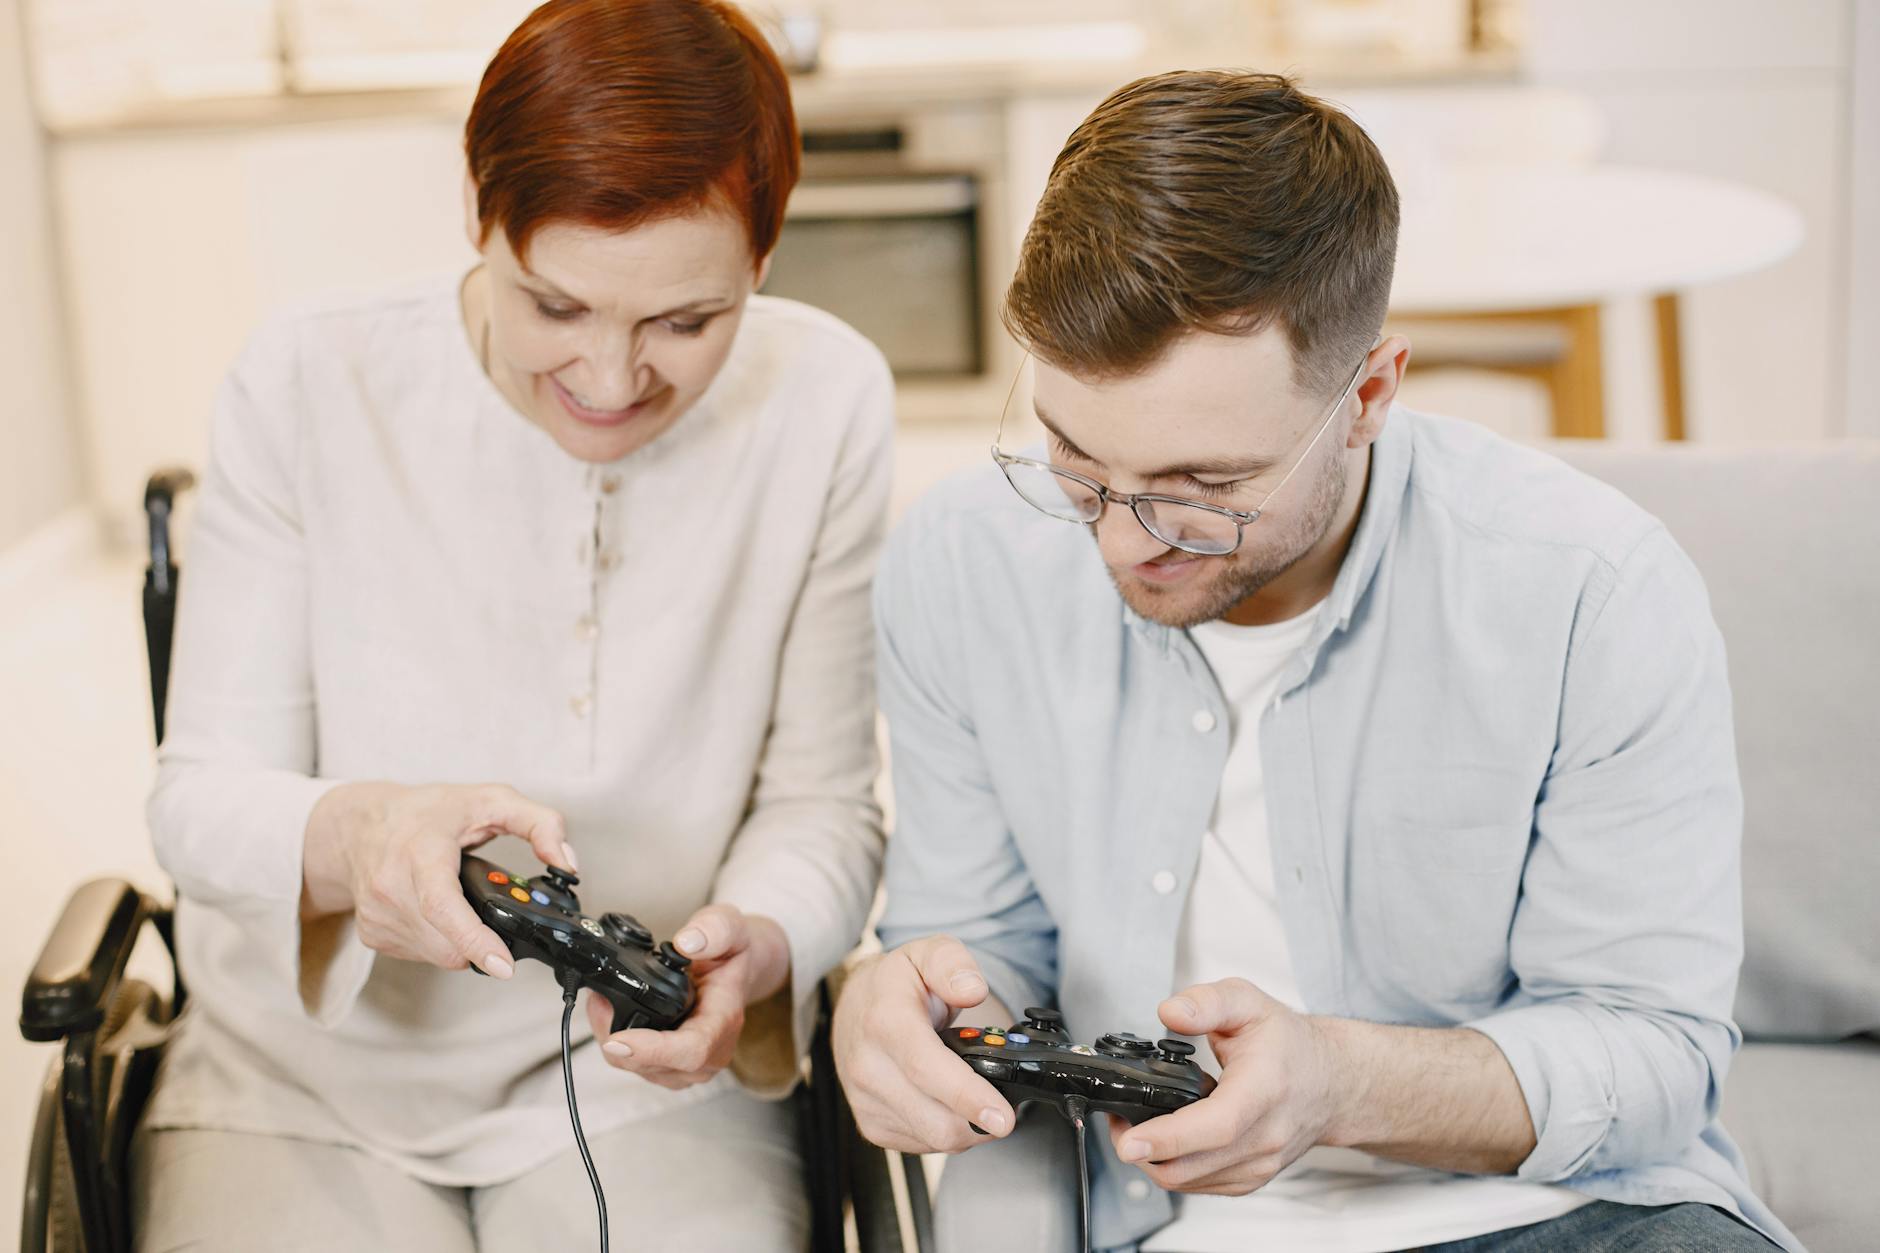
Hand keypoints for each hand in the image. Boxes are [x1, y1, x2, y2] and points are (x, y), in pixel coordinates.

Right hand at [302, 781, 574, 977]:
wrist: (359, 826)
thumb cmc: (428, 812)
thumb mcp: (491, 800)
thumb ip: (540, 824)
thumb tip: (567, 863)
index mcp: (419, 852)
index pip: (443, 906)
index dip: (475, 939)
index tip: (503, 965)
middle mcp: (391, 887)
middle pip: (450, 942)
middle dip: (484, 937)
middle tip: (493, 907)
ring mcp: (378, 915)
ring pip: (440, 955)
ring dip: (462, 941)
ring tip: (460, 901)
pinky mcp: (372, 935)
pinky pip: (422, 955)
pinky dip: (441, 941)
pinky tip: (438, 912)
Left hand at [587, 904, 789, 1089]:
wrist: (734, 971)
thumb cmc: (732, 952)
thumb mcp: (731, 926)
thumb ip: (714, 929)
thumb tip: (687, 943)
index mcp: (725, 1021)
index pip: (691, 1050)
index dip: (652, 1050)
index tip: (618, 1040)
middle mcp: (710, 1053)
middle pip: (654, 1065)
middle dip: (615, 1035)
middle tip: (598, 998)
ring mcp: (690, 1067)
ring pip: (637, 1068)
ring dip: (611, 1037)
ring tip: (602, 1000)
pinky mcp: (671, 1068)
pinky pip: (634, 1065)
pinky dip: (616, 1041)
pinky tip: (611, 1013)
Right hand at [832, 935, 1015, 1153]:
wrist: (856, 1004)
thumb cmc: (898, 982)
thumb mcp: (929, 953)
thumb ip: (954, 966)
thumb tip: (972, 990)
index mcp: (885, 1022)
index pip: (927, 1069)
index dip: (968, 1097)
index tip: (1002, 1116)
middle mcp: (868, 1066)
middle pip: (935, 1119)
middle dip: (980, 1121)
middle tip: (1005, 1105)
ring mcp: (866, 1100)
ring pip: (933, 1138)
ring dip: (966, 1127)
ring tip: (976, 1097)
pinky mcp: (870, 1125)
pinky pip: (923, 1145)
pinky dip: (946, 1132)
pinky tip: (950, 1105)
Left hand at [1107, 978, 1343, 1195]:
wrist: (1332, 1083)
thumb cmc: (1289, 1044)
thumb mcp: (1248, 1002)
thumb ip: (1206, 1002)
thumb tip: (1169, 1011)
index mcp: (1264, 1090)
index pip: (1215, 1126)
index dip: (1168, 1137)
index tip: (1130, 1139)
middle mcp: (1265, 1136)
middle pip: (1190, 1165)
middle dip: (1141, 1148)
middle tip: (1119, 1120)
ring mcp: (1259, 1163)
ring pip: (1189, 1182)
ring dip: (1153, 1160)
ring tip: (1138, 1126)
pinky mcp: (1251, 1179)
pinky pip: (1200, 1186)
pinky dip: (1174, 1168)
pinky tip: (1167, 1141)